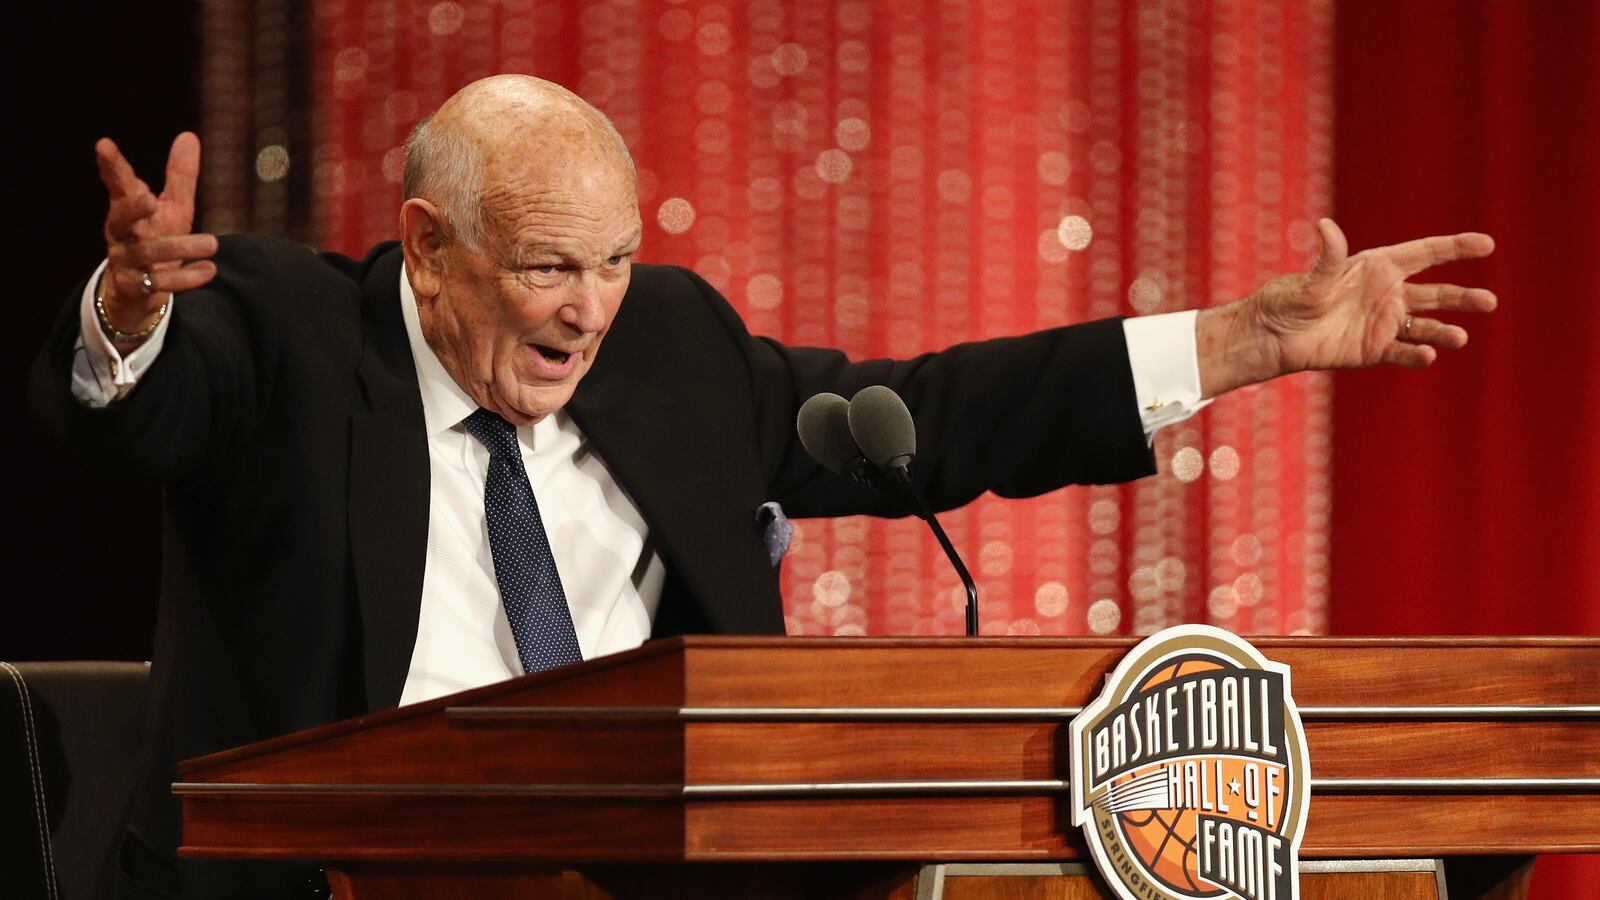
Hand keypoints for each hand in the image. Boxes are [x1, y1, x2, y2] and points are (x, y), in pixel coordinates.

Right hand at [96, 133, 217, 337]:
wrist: (138, 293)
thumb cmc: (155, 239)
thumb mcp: (171, 208)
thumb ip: (179, 177)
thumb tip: (189, 136)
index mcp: (126, 209)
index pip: (117, 184)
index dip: (111, 166)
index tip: (103, 144)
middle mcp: (120, 233)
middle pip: (120, 217)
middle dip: (132, 208)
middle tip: (151, 198)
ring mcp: (125, 262)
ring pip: (147, 253)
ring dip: (180, 248)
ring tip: (213, 243)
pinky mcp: (134, 288)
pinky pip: (158, 284)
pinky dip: (185, 278)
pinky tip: (208, 270)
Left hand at [1197, 218, 1496, 395]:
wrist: (1273, 337)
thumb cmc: (1289, 300)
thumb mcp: (1311, 279)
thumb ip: (1327, 258)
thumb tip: (1326, 226)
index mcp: (1377, 267)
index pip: (1425, 253)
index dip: (1456, 248)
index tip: (1487, 244)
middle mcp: (1388, 294)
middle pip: (1436, 293)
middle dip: (1463, 297)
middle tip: (1489, 302)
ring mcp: (1384, 322)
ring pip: (1425, 326)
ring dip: (1445, 331)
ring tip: (1460, 337)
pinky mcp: (1374, 349)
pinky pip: (1403, 352)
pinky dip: (1417, 354)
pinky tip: (1428, 356)